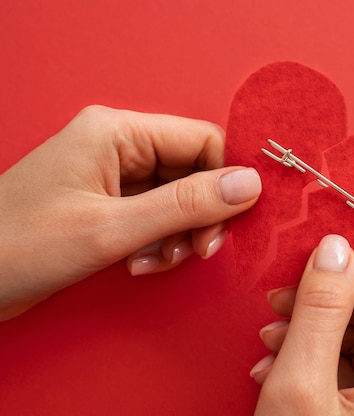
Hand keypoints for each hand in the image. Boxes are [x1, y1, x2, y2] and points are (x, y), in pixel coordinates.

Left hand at [0, 105, 261, 319]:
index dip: (226, 180)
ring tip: (155, 262)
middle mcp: (119, 145)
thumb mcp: (112, 229)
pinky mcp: (109, 201)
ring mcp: (113, 174)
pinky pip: (157, 214)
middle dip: (199, 216)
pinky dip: (159, 242)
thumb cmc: (20, 246)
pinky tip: (141, 263)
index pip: (203, 140)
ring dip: (178, 234)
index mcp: (117, 132)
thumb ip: (186, 205)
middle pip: (194, 170)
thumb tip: (249, 185)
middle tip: (196, 251)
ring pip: (179, 196)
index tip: (231, 222)